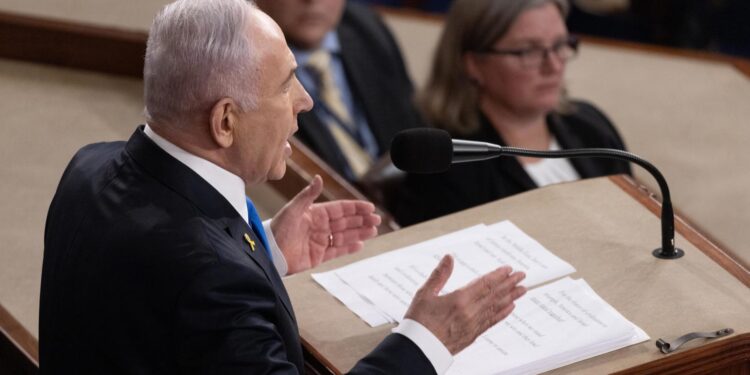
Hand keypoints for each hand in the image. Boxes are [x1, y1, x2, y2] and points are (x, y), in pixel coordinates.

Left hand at [271, 175, 380, 274]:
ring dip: (359, 233)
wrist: (269, 252)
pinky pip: (336, 251)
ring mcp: (319, 241)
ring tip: (373, 231)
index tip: (369, 207)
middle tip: (377, 220)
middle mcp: (319, 226)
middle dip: (361, 220)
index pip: (340, 209)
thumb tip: (319, 177)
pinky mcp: (317, 256)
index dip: (355, 208)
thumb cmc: (277, 229)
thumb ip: (308, 195)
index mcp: (315, 214)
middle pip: (345, 222)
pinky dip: (349, 248)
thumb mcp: (293, 209)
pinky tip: (360, 244)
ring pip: (344, 236)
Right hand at [404, 255, 526, 354]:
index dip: (498, 276)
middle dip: (510, 284)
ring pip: (496, 308)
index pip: (485, 284)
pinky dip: (503, 314)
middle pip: (495, 295)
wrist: (418, 350)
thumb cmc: (419, 323)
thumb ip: (439, 275)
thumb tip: (449, 258)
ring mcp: (473, 325)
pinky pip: (492, 322)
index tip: (509, 269)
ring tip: (522, 289)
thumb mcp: (424, 294)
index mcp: (459, 300)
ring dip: (511, 297)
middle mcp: (470, 313)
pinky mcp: (472, 335)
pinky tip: (510, 308)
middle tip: (522, 276)